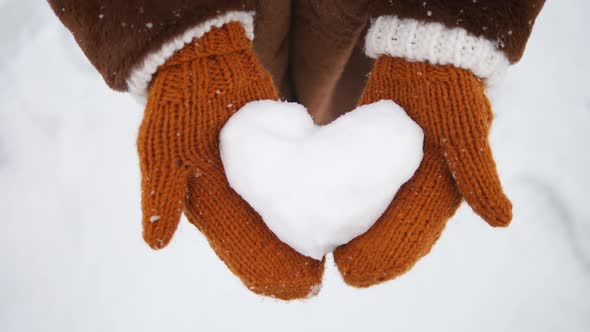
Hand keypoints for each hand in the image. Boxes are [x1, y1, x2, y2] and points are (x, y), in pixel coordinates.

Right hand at [137, 23, 323, 298]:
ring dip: (293, 235)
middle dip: (281, 259)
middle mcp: (229, 192)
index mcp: (203, 199)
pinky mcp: (268, 152)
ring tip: (322, 256)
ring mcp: (250, 172)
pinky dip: (301, 199)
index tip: (286, 287)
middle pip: (259, 235)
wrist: (201, 63)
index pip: (233, 244)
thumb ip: (160, 195)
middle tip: (311, 282)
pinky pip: (286, 181)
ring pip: (276, 212)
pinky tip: (323, 211)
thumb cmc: (178, 107)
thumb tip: (155, 244)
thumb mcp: (161, 151)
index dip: (257, 267)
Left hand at [334, 56, 510, 286]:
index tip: (364, 272)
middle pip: (396, 225)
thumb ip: (479, 177)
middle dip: (373, 249)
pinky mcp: (383, 152)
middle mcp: (423, 183)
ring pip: (381, 208)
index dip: (393, 254)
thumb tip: (502, 221)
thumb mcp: (467, 135)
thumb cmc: (452, 96)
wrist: (429, 58)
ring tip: (336, 248)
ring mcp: (401, 169)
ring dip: (363, 229)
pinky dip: (355, 200)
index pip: (416, 231)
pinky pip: (368, 183)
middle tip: (346, 270)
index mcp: (444, 187)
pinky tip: (335, 211)